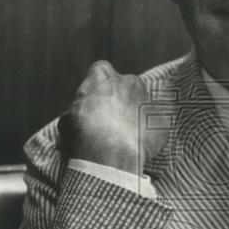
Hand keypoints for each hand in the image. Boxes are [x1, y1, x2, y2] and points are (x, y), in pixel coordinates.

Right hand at [57, 60, 168, 174]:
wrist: (108, 158)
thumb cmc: (83, 136)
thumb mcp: (67, 119)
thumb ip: (78, 110)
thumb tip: (77, 116)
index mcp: (104, 76)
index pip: (100, 70)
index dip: (97, 86)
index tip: (94, 101)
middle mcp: (130, 82)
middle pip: (126, 85)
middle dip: (120, 99)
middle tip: (110, 121)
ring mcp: (148, 100)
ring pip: (142, 104)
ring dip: (135, 116)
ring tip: (123, 138)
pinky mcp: (161, 121)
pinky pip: (154, 124)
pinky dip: (147, 133)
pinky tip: (136, 147)